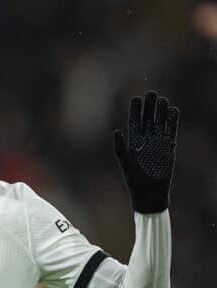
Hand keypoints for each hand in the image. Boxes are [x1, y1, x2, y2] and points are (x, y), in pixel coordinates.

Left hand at [114, 91, 179, 212]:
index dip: (135, 111)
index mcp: (133, 142)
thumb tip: (116, 130)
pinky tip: (173, 111)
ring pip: (160, 124)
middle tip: (151, 93)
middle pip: (148, 119)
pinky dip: (172, 122)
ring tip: (163, 99)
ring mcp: (158, 144)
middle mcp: (146, 141)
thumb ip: (119, 146)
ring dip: (161, 112)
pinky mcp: (169, 148)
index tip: (136, 98)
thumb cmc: (134, 178)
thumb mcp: (124, 161)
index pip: (134, 122)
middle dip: (149, 107)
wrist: (148, 192)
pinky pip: (171, 132)